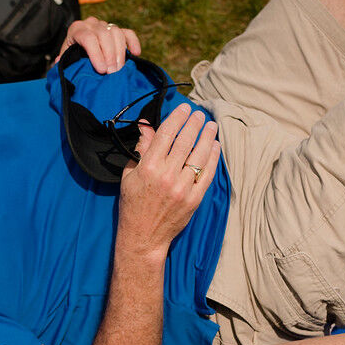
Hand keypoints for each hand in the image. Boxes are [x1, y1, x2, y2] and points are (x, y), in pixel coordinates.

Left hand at [58, 16, 141, 73]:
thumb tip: (59, 63)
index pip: (88, 38)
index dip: (96, 54)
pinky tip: (136, 54)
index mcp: (77, 29)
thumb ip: (63, 60)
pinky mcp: (117, 30)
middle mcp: (91, 23)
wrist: (77, 46)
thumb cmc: (71, 55)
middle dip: (109, 55)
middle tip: (112, 73)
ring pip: (116, 33)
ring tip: (119, 70)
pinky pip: (128, 33)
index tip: (101, 70)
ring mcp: (105, 25)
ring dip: (120, 52)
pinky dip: (133, 42)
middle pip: (104, 35)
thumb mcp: (65, 57)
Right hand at [117, 103, 220, 259]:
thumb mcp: (129, 176)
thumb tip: (147, 126)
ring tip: (211, 126)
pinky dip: (213, 158)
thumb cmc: (133, 205)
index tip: (184, 108)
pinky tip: (215, 147)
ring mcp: (182, 187)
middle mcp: (166, 175)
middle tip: (200, 114)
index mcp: (148, 167)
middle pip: (185, 141)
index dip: (177, 117)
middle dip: (194, 124)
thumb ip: (140, 150)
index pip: (166, 134)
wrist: (143, 237)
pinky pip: (207, 173)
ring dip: (207, 137)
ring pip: (199, 155)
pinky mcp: (194, 199)